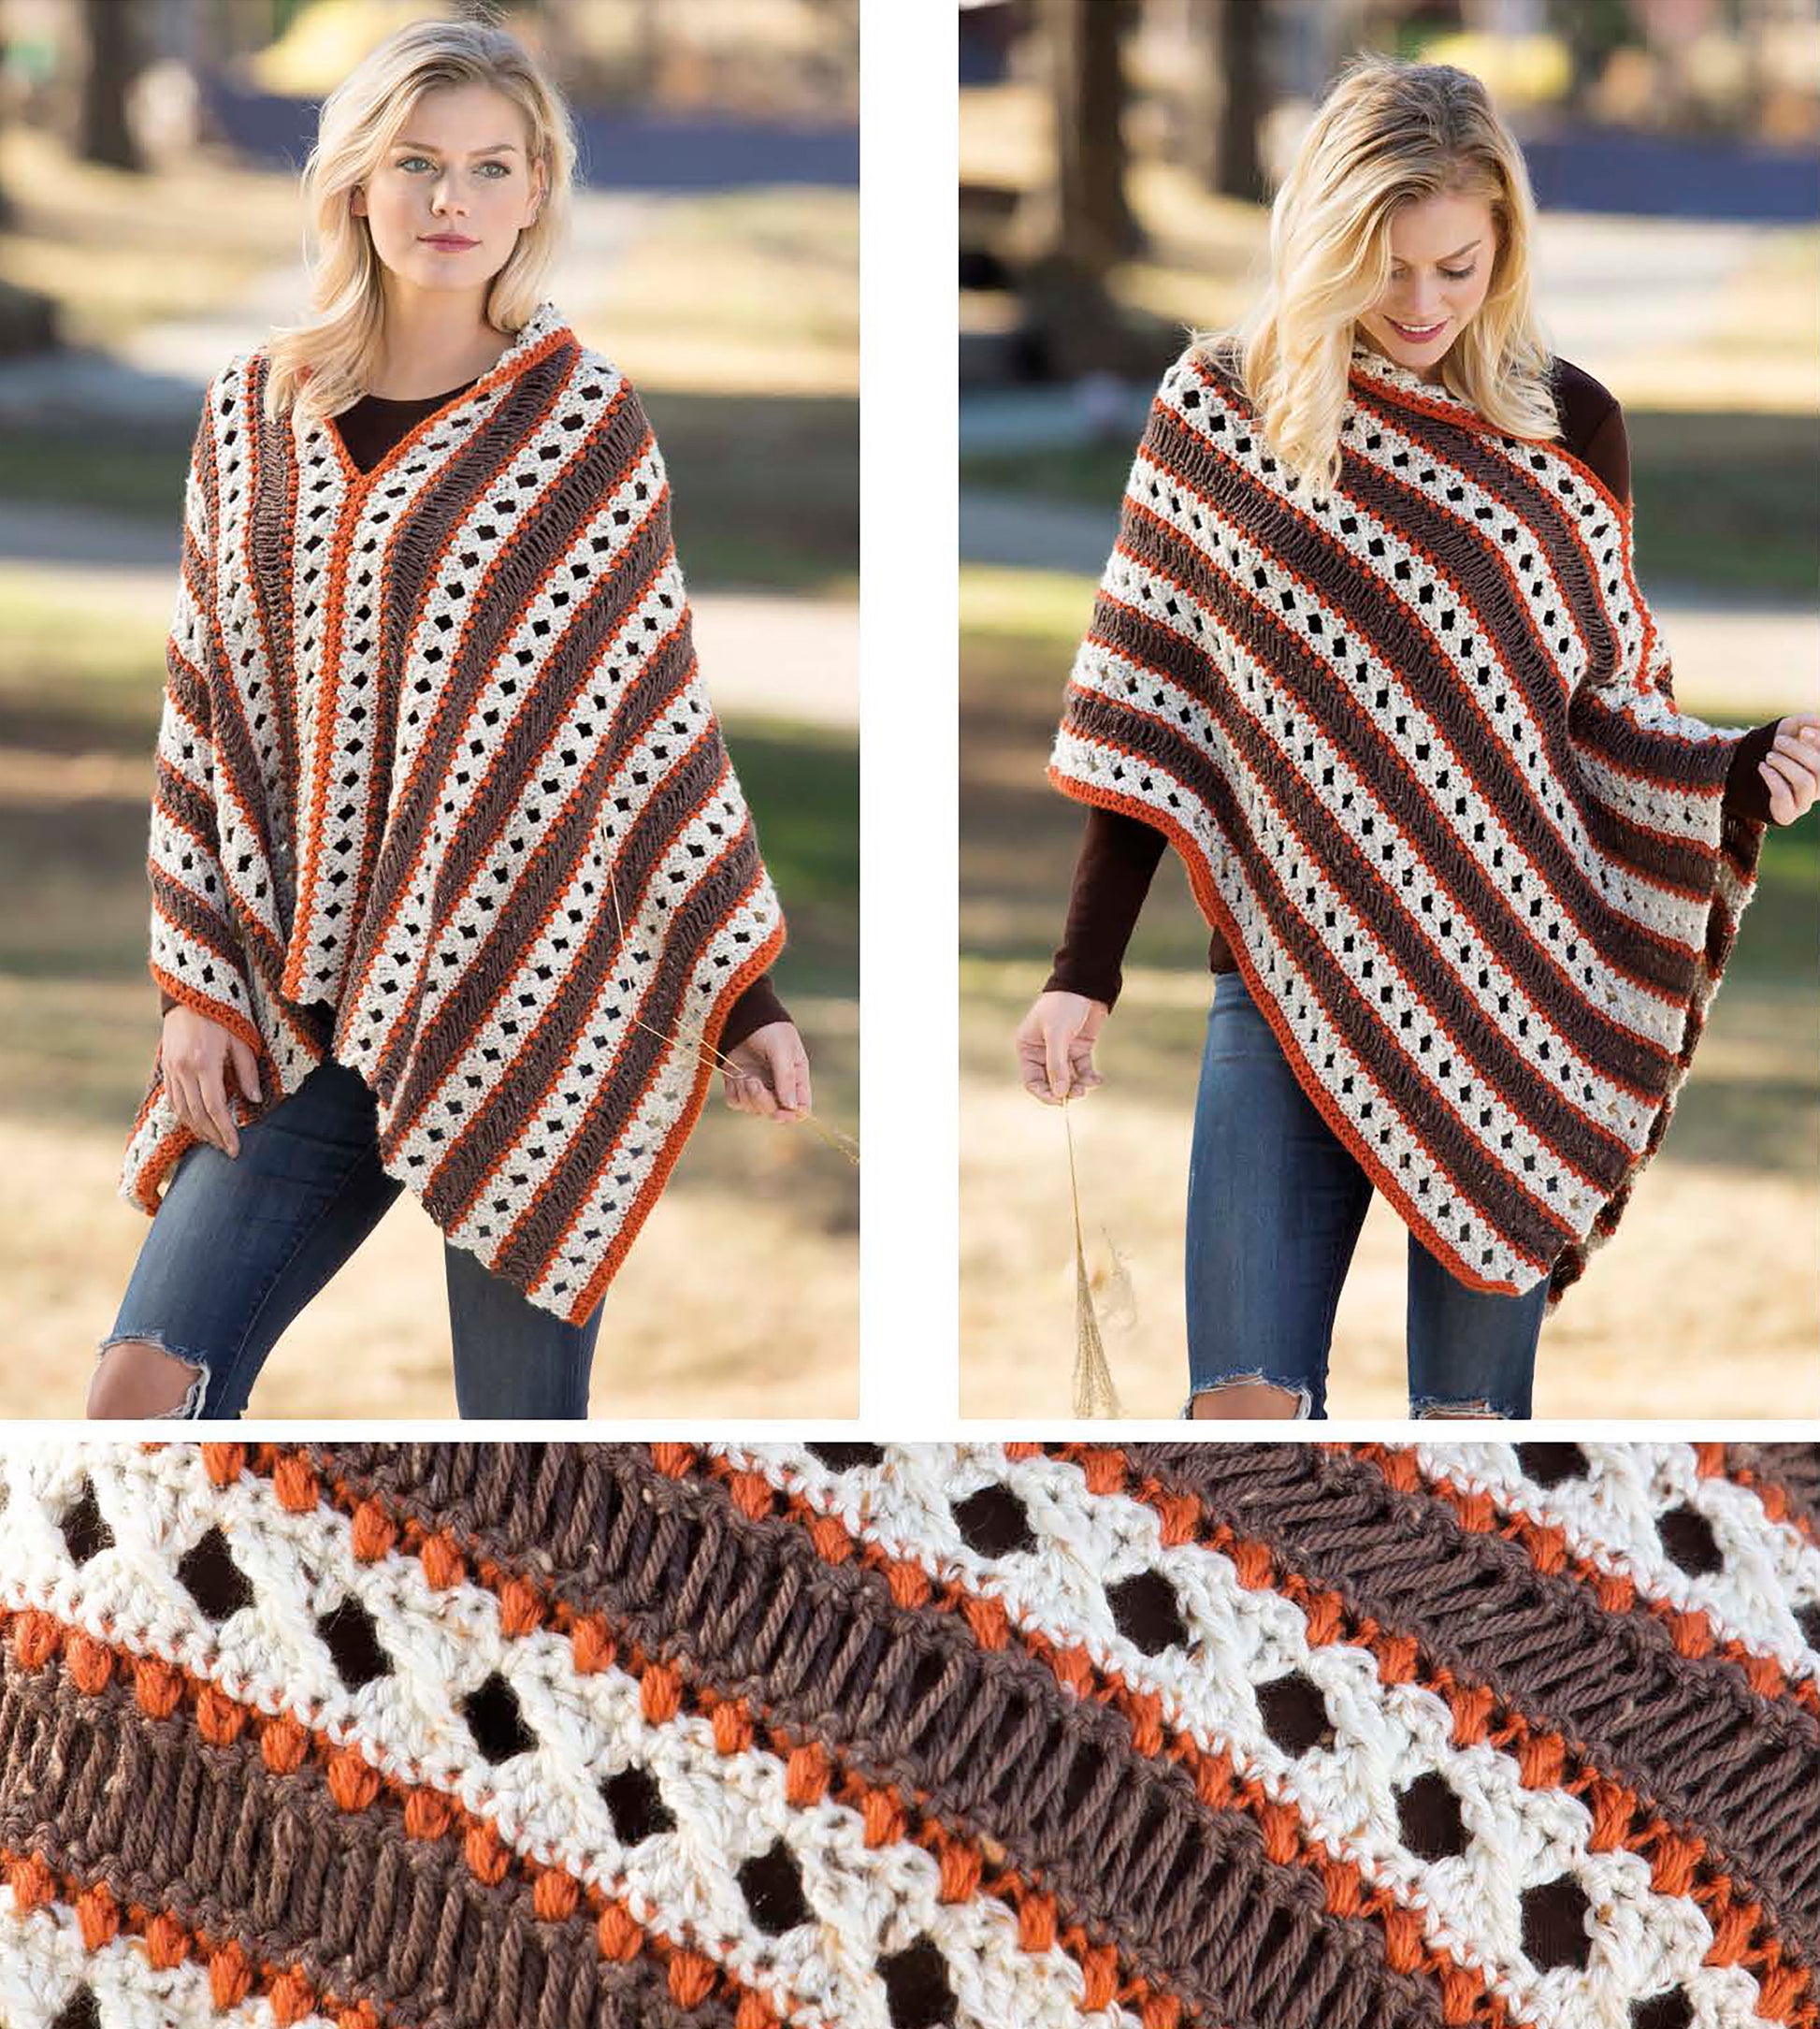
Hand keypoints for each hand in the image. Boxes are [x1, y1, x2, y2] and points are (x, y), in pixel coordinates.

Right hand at [160, 1003, 262, 1156]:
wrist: (190, 994)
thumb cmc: (223, 1014)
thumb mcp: (241, 1040)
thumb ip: (247, 1071)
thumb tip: (254, 1100)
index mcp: (204, 1063)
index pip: (215, 1107)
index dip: (226, 1131)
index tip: (236, 1149)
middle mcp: (183, 1069)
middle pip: (197, 1114)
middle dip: (213, 1135)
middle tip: (227, 1150)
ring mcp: (171, 1069)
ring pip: (181, 1110)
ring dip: (197, 1129)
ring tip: (214, 1141)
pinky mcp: (166, 1066)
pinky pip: (172, 1099)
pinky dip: (184, 1116)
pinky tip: (196, 1123)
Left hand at [722, 1020, 810, 1122]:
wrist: (741, 1013)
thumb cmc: (768, 1027)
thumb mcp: (781, 1049)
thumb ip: (786, 1078)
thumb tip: (790, 1107)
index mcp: (796, 1077)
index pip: (800, 1108)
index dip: (791, 1115)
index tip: (780, 1113)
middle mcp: (778, 1085)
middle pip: (775, 1112)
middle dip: (764, 1103)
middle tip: (754, 1083)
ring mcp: (758, 1085)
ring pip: (754, 1109)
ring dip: (748, 1096)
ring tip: (746, 1076)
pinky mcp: (738, 1083)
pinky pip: (737, 1103)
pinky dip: (736, 1094)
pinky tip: (736, 1077)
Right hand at [1015, 989, 1107, 1103]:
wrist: (1086, 984)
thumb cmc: (1064, 1005)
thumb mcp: (1057, 1034)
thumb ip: (1056, 1065)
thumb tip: (1059, 1094)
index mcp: (1028, 1047)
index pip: (1032, 1080)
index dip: (1044, 1093)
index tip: (1059, 1101)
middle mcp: (1042, 1052)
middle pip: (1051, 1082)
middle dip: (1064, 1090)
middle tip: (1079, 1093)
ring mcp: (1062, 1051)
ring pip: (1068, 1078)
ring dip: (1078, 1085)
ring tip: (1089, 1084)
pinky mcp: (1079, 1048)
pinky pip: (1083, 1069)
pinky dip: (1090, 1076)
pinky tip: (1097, 1079)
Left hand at [1760, 712, 1819, 824]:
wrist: (1748, 771)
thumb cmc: (1778, 748)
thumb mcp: (1791, 729)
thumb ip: (1806, 722)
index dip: (1819, 743)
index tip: (1803, 731)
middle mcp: (1819, 786)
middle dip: (1799, 751)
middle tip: (1779, 741)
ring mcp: (1805, 802)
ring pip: (1805, 783)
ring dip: (1785, 764)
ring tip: (1769, 756)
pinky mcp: (1787, 814)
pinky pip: (1784, 796)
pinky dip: (1773, 778)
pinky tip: (1763, 767)